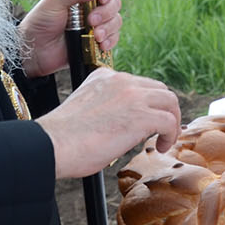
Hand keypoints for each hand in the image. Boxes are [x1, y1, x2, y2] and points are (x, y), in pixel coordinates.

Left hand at [18, 0, 121, 79]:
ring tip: (95, 35)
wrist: (35, 51)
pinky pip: (113, 38)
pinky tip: (100, 44)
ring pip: (116, 20)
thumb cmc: (40, 22)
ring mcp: (95, 23)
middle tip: (92, 20)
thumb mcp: (54, 1)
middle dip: (106, 11)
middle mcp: (90, 5)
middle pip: (113, 1)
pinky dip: (110, 40)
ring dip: (108, 27)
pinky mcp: (96, 40)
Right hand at [37, 67, 181, 179]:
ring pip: (169, 101)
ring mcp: (132, 96)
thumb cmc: (64, 138)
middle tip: (160, 131)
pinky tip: (159, 147)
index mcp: (105, 77)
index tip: (145, 122)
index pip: (138, 84)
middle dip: (164, 110)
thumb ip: (105, 107)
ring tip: (164, 140)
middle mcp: (121, 81)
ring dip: (172, 122)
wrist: (52, 144)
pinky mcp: (141, 115)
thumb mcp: (86, 109)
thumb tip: (120, 127)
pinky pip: (169, 121)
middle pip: (159, 89)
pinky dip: (170, 135)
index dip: (147, 104)